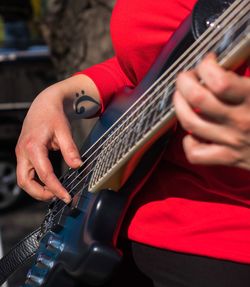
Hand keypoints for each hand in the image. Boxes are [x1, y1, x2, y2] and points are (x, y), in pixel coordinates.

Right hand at [16, 82, 81, 202]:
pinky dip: (36, 181)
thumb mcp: (64, 131)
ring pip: (23, 179)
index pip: (44, 174)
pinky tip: (49, 183)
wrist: (44, 104)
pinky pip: (26, 173)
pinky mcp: (24, 154)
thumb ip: (70, 149)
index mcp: (33, 146)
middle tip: (58, 197)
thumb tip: (77, 166)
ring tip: (54, 192)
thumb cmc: (53, 115)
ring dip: (37, 189)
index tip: (66, 197)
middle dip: (40, 194)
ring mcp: (21, 153)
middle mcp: (23, 152)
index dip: (56, 188)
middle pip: (25, 182)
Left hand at [173, 54, 249, 169]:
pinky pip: (197, 154)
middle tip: (187, 77)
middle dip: (184, 82)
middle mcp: (240, 120)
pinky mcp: (229, 158)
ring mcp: (232, 141)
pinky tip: (193, 133)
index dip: (206, 66)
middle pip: (197, 98)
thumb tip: (243, 48)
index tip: (208, 61)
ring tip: (181, 97)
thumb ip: (249, 76)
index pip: (218, 81)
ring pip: (190, 122)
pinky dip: (188, 143)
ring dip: (179, 105)